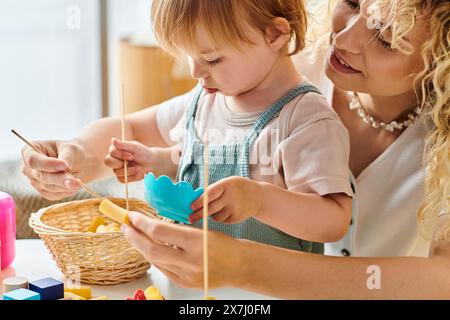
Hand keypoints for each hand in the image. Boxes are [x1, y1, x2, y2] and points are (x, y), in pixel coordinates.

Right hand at [21, 140, 83, 199]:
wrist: (78, 162)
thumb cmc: (72, 151)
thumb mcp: (71, 150)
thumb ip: (67, 160)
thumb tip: (66, 172)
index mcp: (30, 150)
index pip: (33, 160)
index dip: (48, 164)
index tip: (66, 165)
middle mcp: (28, 168)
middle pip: (41, 176)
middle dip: (60, 179)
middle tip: (76, 181)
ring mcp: (34, 181)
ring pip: (49, 187)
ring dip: (66, 186)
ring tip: (79, 182)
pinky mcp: (44, 192)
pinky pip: (54, 195)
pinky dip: (66, 191)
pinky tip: (75, 185)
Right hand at [104, 138, 178, 182]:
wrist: (151, 163)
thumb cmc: (143, 153)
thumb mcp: (134, 147)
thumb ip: (123, 144)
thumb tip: (112, 140)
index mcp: (116, 150)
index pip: (111, 152)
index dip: (121, 155)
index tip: (132, 156)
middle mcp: (114, 159)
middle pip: (108, 162)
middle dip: (120, 163)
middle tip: (131, 162)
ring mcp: (117, 169)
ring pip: (116, 172)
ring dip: (129, 170)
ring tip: (138, 168)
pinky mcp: (121, 177)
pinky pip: (121, 179)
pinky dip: (130, 177)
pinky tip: (136, 172)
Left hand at [122, 211, 248, 288]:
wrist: (239, 266)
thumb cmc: (223, 244)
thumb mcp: (202, 230)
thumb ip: (177, 231)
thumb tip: (151, 227)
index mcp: (196, 242)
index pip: (160, 232)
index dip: (142, 223)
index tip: (133, 216)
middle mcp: (190, 261)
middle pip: (151, 249)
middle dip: (135, 237)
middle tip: (126, 226)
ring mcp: (186, 275)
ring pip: (155, 261)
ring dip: (142, 247)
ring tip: (135, 236)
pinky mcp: (185, 284)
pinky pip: (163, 269)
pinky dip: (154, 258)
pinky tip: (150, 249)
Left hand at [189, 176, 263, 223]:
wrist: (258, 196)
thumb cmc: (238, 188)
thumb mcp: (228, 183)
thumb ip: (214, 190)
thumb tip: (196, 200)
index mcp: (227, 185)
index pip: (210, 194)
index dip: (199, 201)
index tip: (191, 207)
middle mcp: (231, 197)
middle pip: (210, 208)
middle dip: (198, 214)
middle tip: (190, 218)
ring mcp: (235, 208)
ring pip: (216, 217)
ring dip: (212, 215)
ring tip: (218, 208)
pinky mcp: (237, 218)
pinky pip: (223, 221)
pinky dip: (221, 218)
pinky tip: (227, 211)